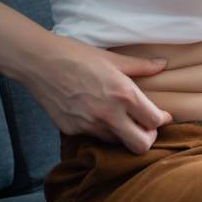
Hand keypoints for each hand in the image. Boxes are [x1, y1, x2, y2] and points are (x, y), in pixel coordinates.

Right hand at [20, 35, 171, 153]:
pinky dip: (101, 130)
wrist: (40, 62)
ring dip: (124, 134)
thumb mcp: (114, 59)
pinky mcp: (72, 131)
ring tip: (121, 119)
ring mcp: (90, 126)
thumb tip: (162, 64)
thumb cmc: (78, 56)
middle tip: (145, 126)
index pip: (155, 121)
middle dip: (148, 138)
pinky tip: (97, 115)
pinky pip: (95, 137)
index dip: (162, 119)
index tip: (162, 115)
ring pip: (118, 143)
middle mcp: (109, 115)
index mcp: (124, 95)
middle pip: (141, 145)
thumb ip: (141, 66)